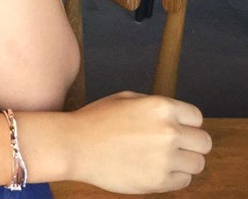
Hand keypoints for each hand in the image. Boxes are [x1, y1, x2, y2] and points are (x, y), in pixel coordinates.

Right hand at [68, 91, 211, 193]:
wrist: (75, 145)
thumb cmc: (96, 119)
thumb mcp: (126, 99)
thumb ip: (155, 106)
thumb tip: (175, 117)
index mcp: (160, 107)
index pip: (197, 117)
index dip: (187, 123)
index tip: (178, 128)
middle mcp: (168, 131)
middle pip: (204, 143)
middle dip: (191, 143)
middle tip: (175, 145)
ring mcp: (165, 158)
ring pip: (198, 164)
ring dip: (184, 162)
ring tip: (163, 158)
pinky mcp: (158, 181)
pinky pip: (183, 181)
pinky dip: (173, 177)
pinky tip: (154, 168)